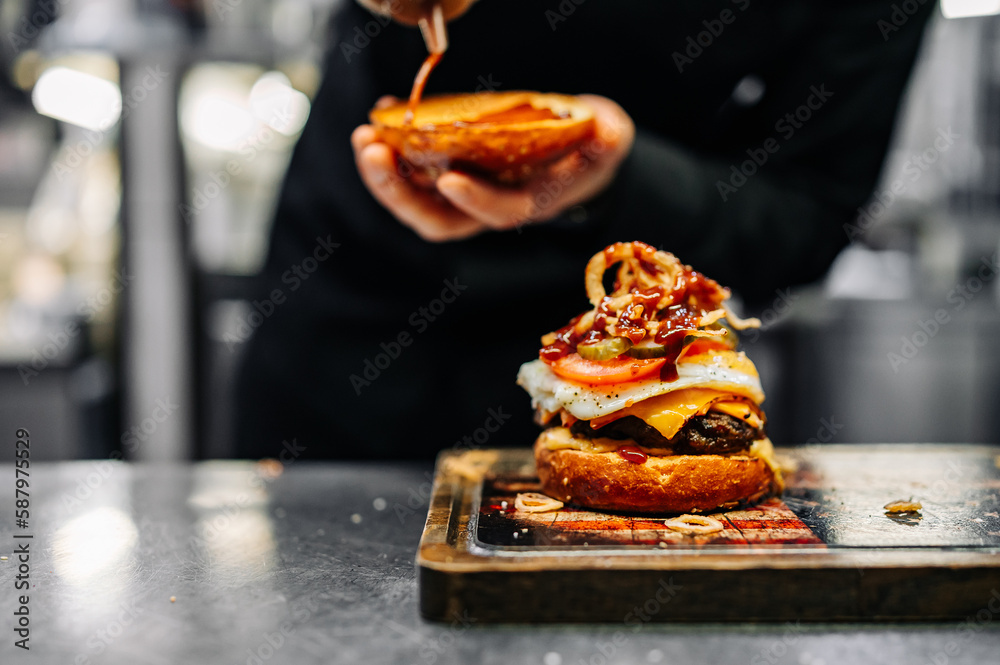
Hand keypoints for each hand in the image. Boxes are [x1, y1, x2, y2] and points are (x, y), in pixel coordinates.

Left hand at [351, 94, 634, 241]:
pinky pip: (411, 173)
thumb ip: (606, 139)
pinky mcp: (449, 173)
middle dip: (401, 194)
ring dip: (384, 176)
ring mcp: (465, 195)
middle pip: (439, 221)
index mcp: (531, 202)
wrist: (574, 147)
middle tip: (375, 151)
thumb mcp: (608, 138)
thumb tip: (605, 135)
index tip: (448, 177)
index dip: (475, 201)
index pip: (500, 213)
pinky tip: (381, 112)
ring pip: (415, 203)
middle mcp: (490, 207)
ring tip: (365, 138)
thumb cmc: (591, 143)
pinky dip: (392, 148)